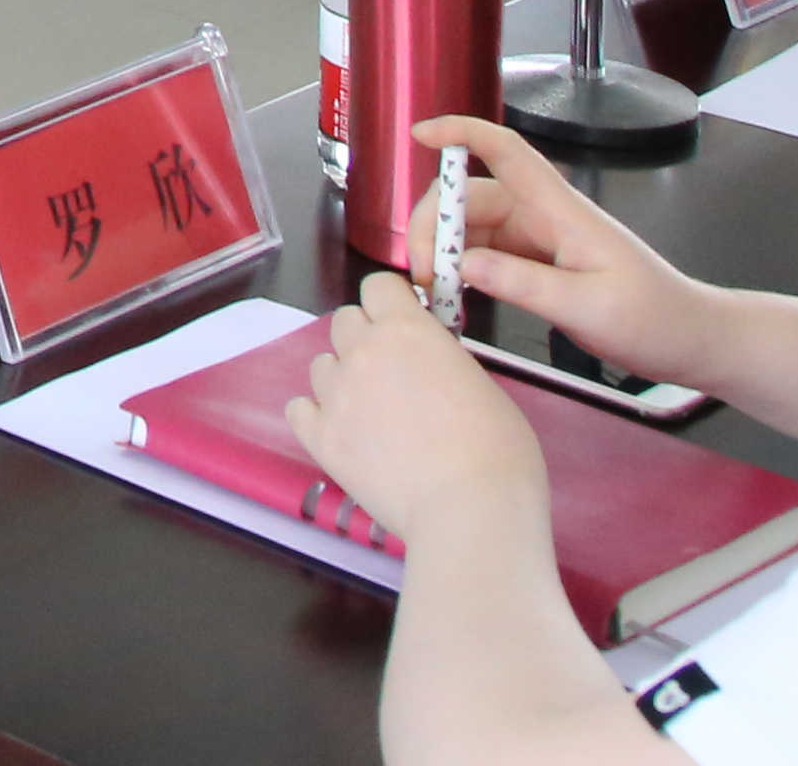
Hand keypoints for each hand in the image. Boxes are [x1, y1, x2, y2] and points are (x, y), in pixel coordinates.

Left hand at [289, 272, 547, 548]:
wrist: (470, 511)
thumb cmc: (498, 452)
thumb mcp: (483, 385)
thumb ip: (443, 360)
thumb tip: (428, 363)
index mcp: (407, 330)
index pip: (378, 286)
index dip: (391, 303)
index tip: (404, 324)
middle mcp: (363, 352)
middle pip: (344, 321)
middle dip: (366, 339)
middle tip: (393, 373)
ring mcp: (336, 394)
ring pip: (321, 365)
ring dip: (343, 378)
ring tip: (374, 412)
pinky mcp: (320, 437)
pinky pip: (299, 409)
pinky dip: (317, 416)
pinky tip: (343, 431)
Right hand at [417, 117, 723, 388]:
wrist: (693, 341)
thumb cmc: (654, 319)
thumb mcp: (589, 308)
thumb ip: (524, 284)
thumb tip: (463, 263)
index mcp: (562, 212)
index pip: (507, 151)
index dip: (462, 132)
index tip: (420, 135)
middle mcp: (545, 217)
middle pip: (471, 197)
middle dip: (434, 225)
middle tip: (424, 274)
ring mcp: (540, 240)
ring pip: (473, 229)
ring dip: (445, 252)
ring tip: (436, 293)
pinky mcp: (539, 264)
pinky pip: (486, 255)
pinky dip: (463, 271)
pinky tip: (456, 297)